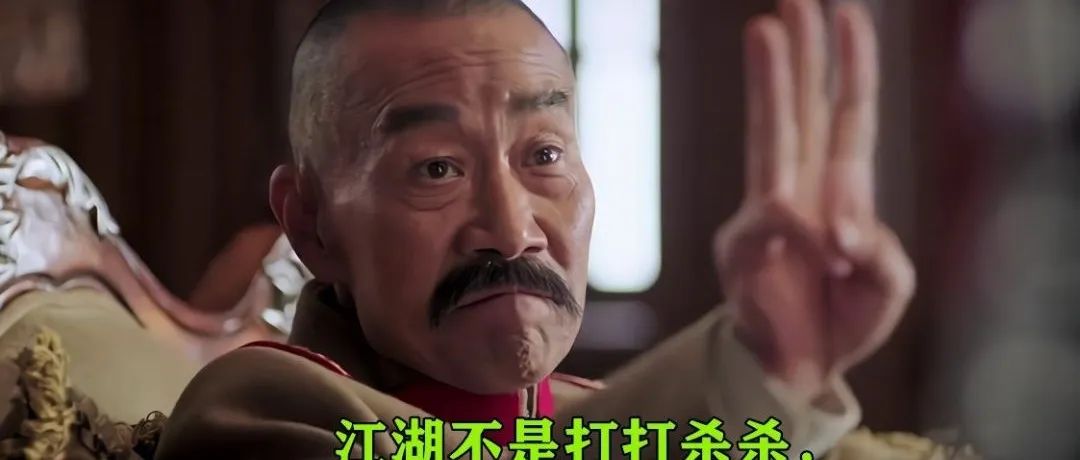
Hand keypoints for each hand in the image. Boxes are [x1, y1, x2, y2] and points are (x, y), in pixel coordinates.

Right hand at [713, 0, 914, 398]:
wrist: (800, 370)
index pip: (846, 115)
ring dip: (770, 83)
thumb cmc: (843, 318)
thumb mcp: (889, 285)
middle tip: (793, 0)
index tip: (846, 15)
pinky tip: (817, 249)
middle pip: (800, 107)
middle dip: (800, 53)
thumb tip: (833, 231)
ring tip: (765, 30)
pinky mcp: (741, 249)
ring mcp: (766, 213)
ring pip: (770, 136)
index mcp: (840, 191)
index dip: (851, 67)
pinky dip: (797, 235)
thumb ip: (879, 251)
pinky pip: (771, 225)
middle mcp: (800, 189)